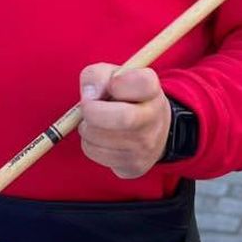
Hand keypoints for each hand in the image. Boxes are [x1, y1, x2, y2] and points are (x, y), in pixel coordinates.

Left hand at [75, 64, 171, 179]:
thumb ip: (97, 75)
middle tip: (86, 107)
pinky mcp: (133, 166)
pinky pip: (95, 153)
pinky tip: (101, 136)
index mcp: (153, 91)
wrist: (149, 128)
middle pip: (123, 118)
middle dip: (93, 111)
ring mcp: (146, 147)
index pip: (143, 83)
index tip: (112, 84)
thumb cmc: (123, 96)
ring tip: (95, 121)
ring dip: (87, 127)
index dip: (119, 81)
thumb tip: (89, 97)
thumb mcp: (112, 75)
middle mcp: (154, 120)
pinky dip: (89, 142)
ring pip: (100, 137)